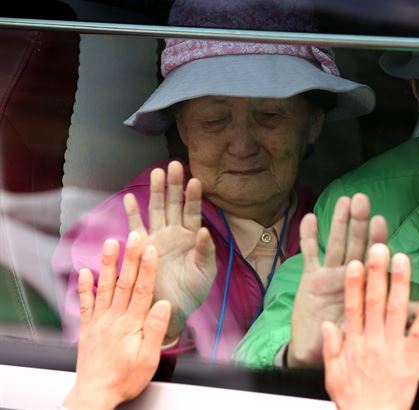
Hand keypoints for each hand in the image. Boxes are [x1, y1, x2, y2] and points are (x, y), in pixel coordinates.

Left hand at [64, 235, 170, 409]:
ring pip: (105, 287)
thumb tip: (163, 305)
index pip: (142, 290)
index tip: (151, 249)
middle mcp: (113, 318)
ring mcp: (99, 321)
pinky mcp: (88, 328)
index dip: (147, 268)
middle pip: (124, 282)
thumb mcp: (148, 359)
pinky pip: (85, 304)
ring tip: (110, 244)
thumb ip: (155, 330)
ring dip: (108, 264)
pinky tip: (85, 272)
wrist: (95, 394)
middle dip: (130, 257)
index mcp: (131, 324)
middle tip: (134, 236)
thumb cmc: (124, 379)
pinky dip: (85, 287)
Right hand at [123, 161, 215, 342]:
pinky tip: (129, 197)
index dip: (194, 196)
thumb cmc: (194, 291)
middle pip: (174, 203)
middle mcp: (174, 233)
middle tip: (174, 164)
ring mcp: (158, 238)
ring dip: (156, 191)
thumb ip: (205, 251)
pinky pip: (136, 226)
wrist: (172, 309)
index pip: (193, 211)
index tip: (195, 180)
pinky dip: (133, 213)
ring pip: (156, 209)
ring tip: (157, 171)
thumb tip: (205, 230)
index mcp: (192, 237)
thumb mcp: (206, 272)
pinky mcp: (142, 247)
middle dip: (174, 184)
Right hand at [288, 193, 386, 366]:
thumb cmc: (349, 344)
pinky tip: (309, 218)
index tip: (381, 221)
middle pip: (355, 245)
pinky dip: (308, 237)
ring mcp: (329, 276)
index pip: (373, 261)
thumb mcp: (372, 336)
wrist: (316, 354)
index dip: (376, 240)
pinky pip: (309, 255)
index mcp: (365, 289)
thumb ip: (393, 320)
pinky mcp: (310, 279)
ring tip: (343, 201)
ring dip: (338, 222)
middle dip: (358, 222)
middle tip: (362, 200)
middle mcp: (349, 278)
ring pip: (334, 244)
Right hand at [322, 244, 418, 409]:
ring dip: (399, 283)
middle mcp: (373, 340)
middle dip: (377, 273)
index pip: (353, 307)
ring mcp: (393, 348)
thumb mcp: (332, 374)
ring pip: (395, 310)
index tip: (356, 263)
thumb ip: (331, 347)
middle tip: (380, 248)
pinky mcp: (411, 359)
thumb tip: (328, 323)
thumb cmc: (353, 398)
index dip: (355, 284)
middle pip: (374, 301)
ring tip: (402, 260)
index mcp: (353, 343)